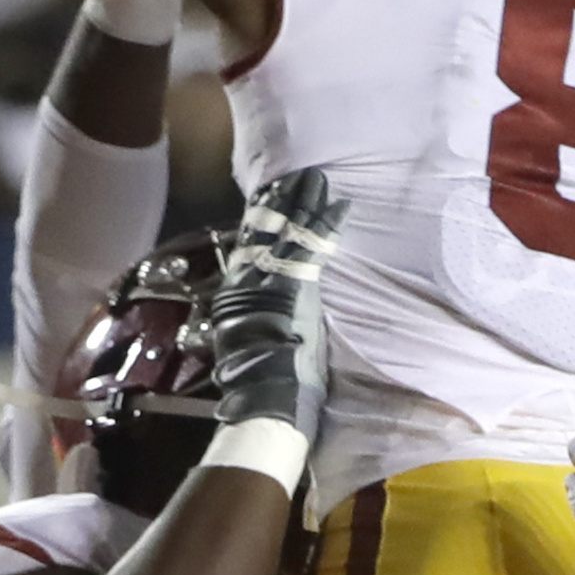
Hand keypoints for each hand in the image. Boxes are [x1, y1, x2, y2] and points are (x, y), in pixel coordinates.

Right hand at [199, 165, 346, 473]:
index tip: (268, 196)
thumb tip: (252, 325)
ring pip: (288, 230)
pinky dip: (327, 224)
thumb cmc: (260, 386)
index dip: (261, 219)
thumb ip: (251, 327)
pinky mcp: (296, 286)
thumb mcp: (247, 347)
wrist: (264, 399)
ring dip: (304, 202)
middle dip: (283, 200)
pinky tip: (339, 203)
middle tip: (297, 175)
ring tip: (317, 177)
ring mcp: (271, 281)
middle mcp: (247, 281)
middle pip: (266, 230)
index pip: (249, 247)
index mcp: (235, 296)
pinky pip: (313, 247)